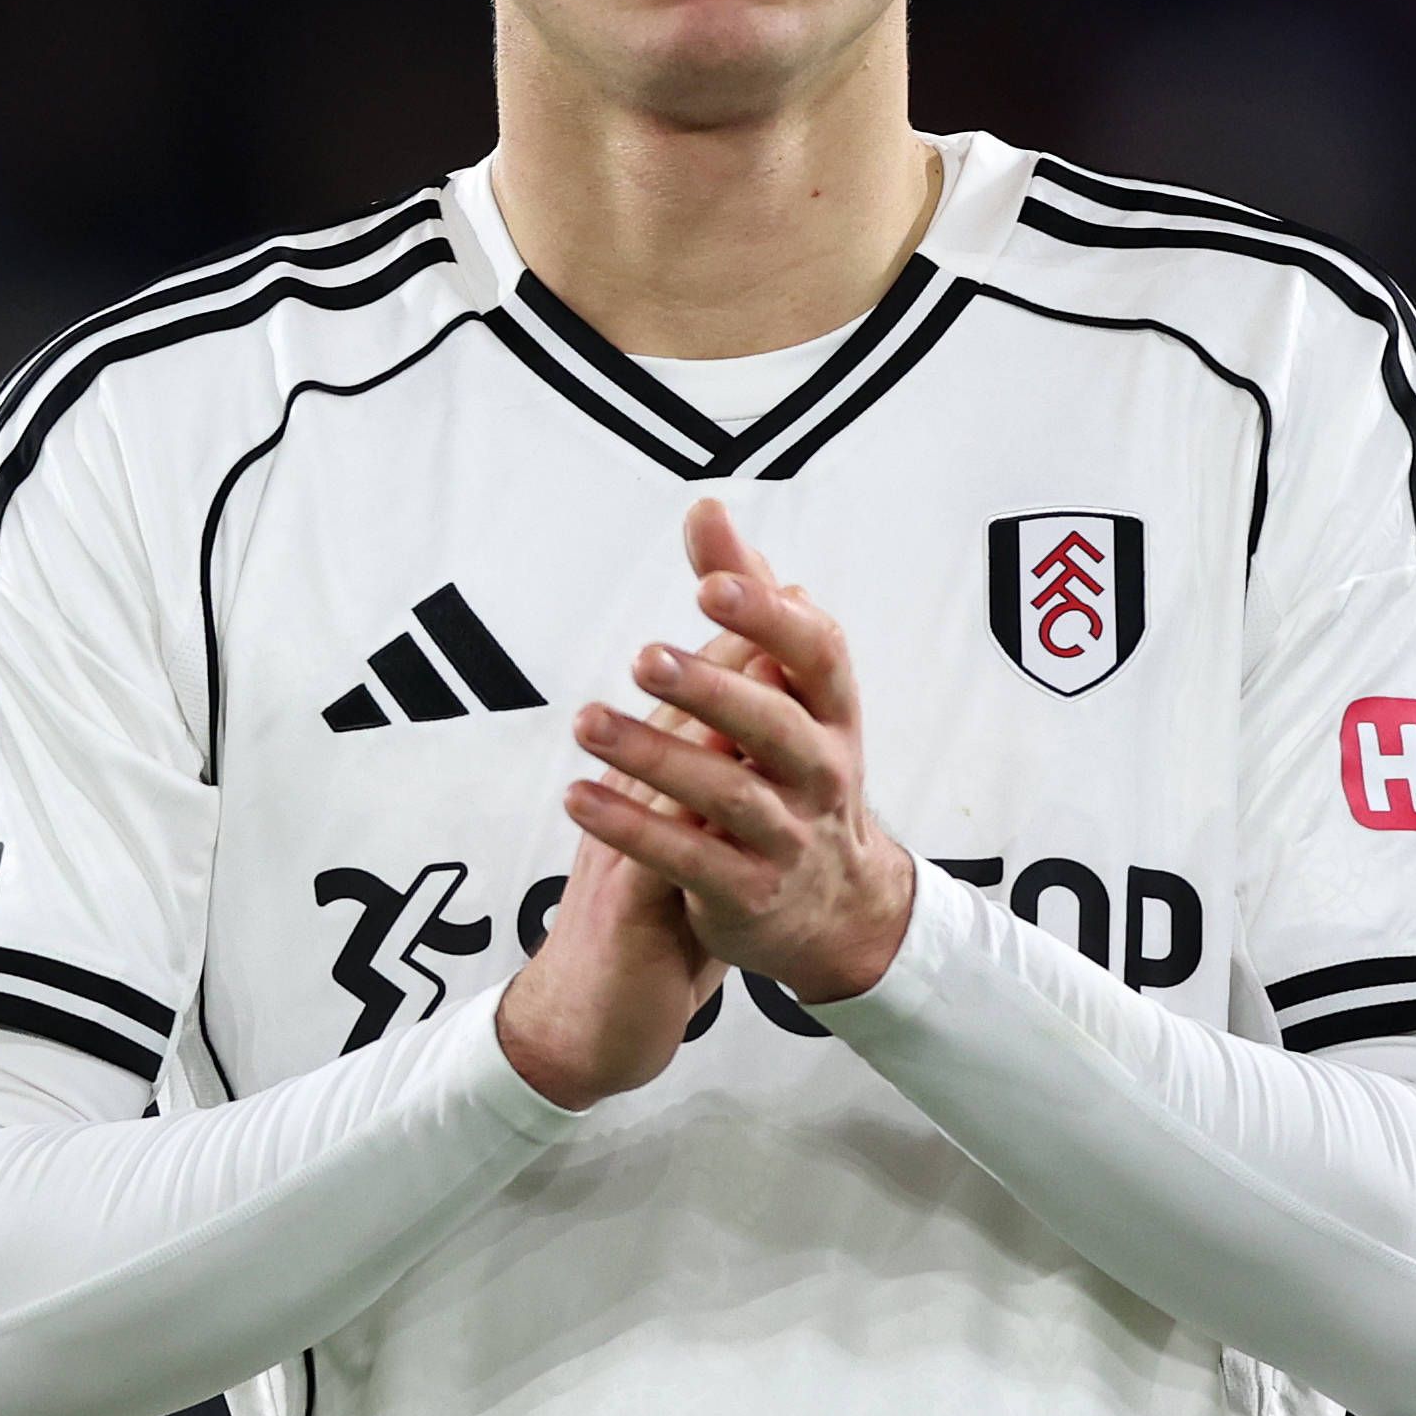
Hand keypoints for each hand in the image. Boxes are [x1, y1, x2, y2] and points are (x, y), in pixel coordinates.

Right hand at [497, 631, 767, 1108]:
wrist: (589, 1023)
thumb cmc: (650, 932)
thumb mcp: (697, 847)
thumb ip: (728, 783)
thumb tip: (768, 728)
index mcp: (656, 786)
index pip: (695, 700)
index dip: (739, 647)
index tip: (786, 593)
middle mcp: (634, 804)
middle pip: (673, 714)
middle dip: (718, 658)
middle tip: (762, 603)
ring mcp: (624, 850)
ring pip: (660, 768)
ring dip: (700, 717)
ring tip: (746, 674)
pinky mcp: (626, 908)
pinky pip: (653, 850)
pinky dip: (680, 811)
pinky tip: (718, 787)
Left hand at [564, 499, 917, 1007]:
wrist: (837, 906)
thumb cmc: (799, 767)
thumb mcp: (789, 686)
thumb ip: (747, 596)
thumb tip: (706, 509)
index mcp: (833, 710)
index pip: (817, 652)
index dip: (769, 616)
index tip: (710, 583)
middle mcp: (821, 771)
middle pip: (771, 726)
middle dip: (709, 690)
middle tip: (644, 659)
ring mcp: (788, 836)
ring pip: (724, 794)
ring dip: (652, 757)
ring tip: (587, 722)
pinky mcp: (748, 893)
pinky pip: (687, 859)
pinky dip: (631, 829)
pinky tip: (577, 796)